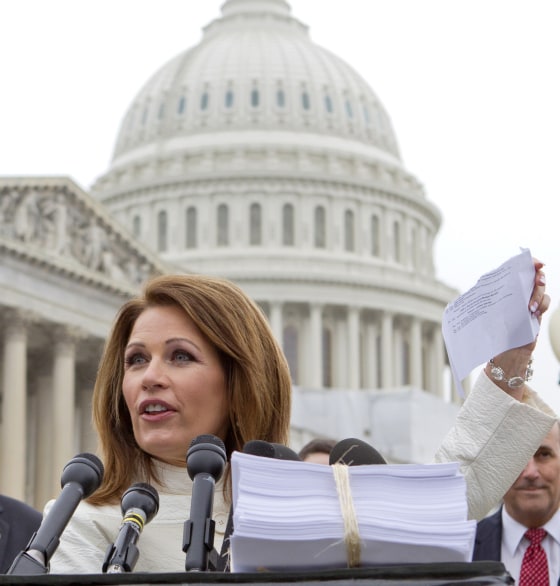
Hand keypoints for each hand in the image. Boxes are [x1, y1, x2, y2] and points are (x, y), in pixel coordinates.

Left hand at [484, 257, 548, 399]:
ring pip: (542, 289)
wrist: (503, 351)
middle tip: (537, 279)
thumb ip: (477, 301)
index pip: (518, 269)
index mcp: (503, 288)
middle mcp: (517, 292)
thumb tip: (463, 295)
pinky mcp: (536, 312)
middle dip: (538, 276)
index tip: (537, 263)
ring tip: (529, 307)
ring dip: (539, 295)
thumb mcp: (481, 314)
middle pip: (533, 276)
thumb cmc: (490, 331)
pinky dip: (542, 305)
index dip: (529, 263)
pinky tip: (533, 313)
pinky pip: (545, 302)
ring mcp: (529, 301)